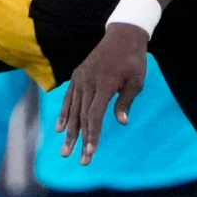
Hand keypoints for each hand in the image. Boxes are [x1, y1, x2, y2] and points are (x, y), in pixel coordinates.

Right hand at [58, 23, 151, 163]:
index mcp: (104, 84)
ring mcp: (80, 79)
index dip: (93, 135)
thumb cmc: (134, 61)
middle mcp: (88, 82)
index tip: (91, 152)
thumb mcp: (137, 81)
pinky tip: (59, 129)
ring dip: (69, 132)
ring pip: (73, 110)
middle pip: (82, 117)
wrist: (123, 35)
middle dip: (81, 141)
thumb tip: (121, 122)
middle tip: (80, 161)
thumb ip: (126, 101)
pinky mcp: (77, 76)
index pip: (95, 115)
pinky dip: (64, 114)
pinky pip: (69, 98)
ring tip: (65, 151)